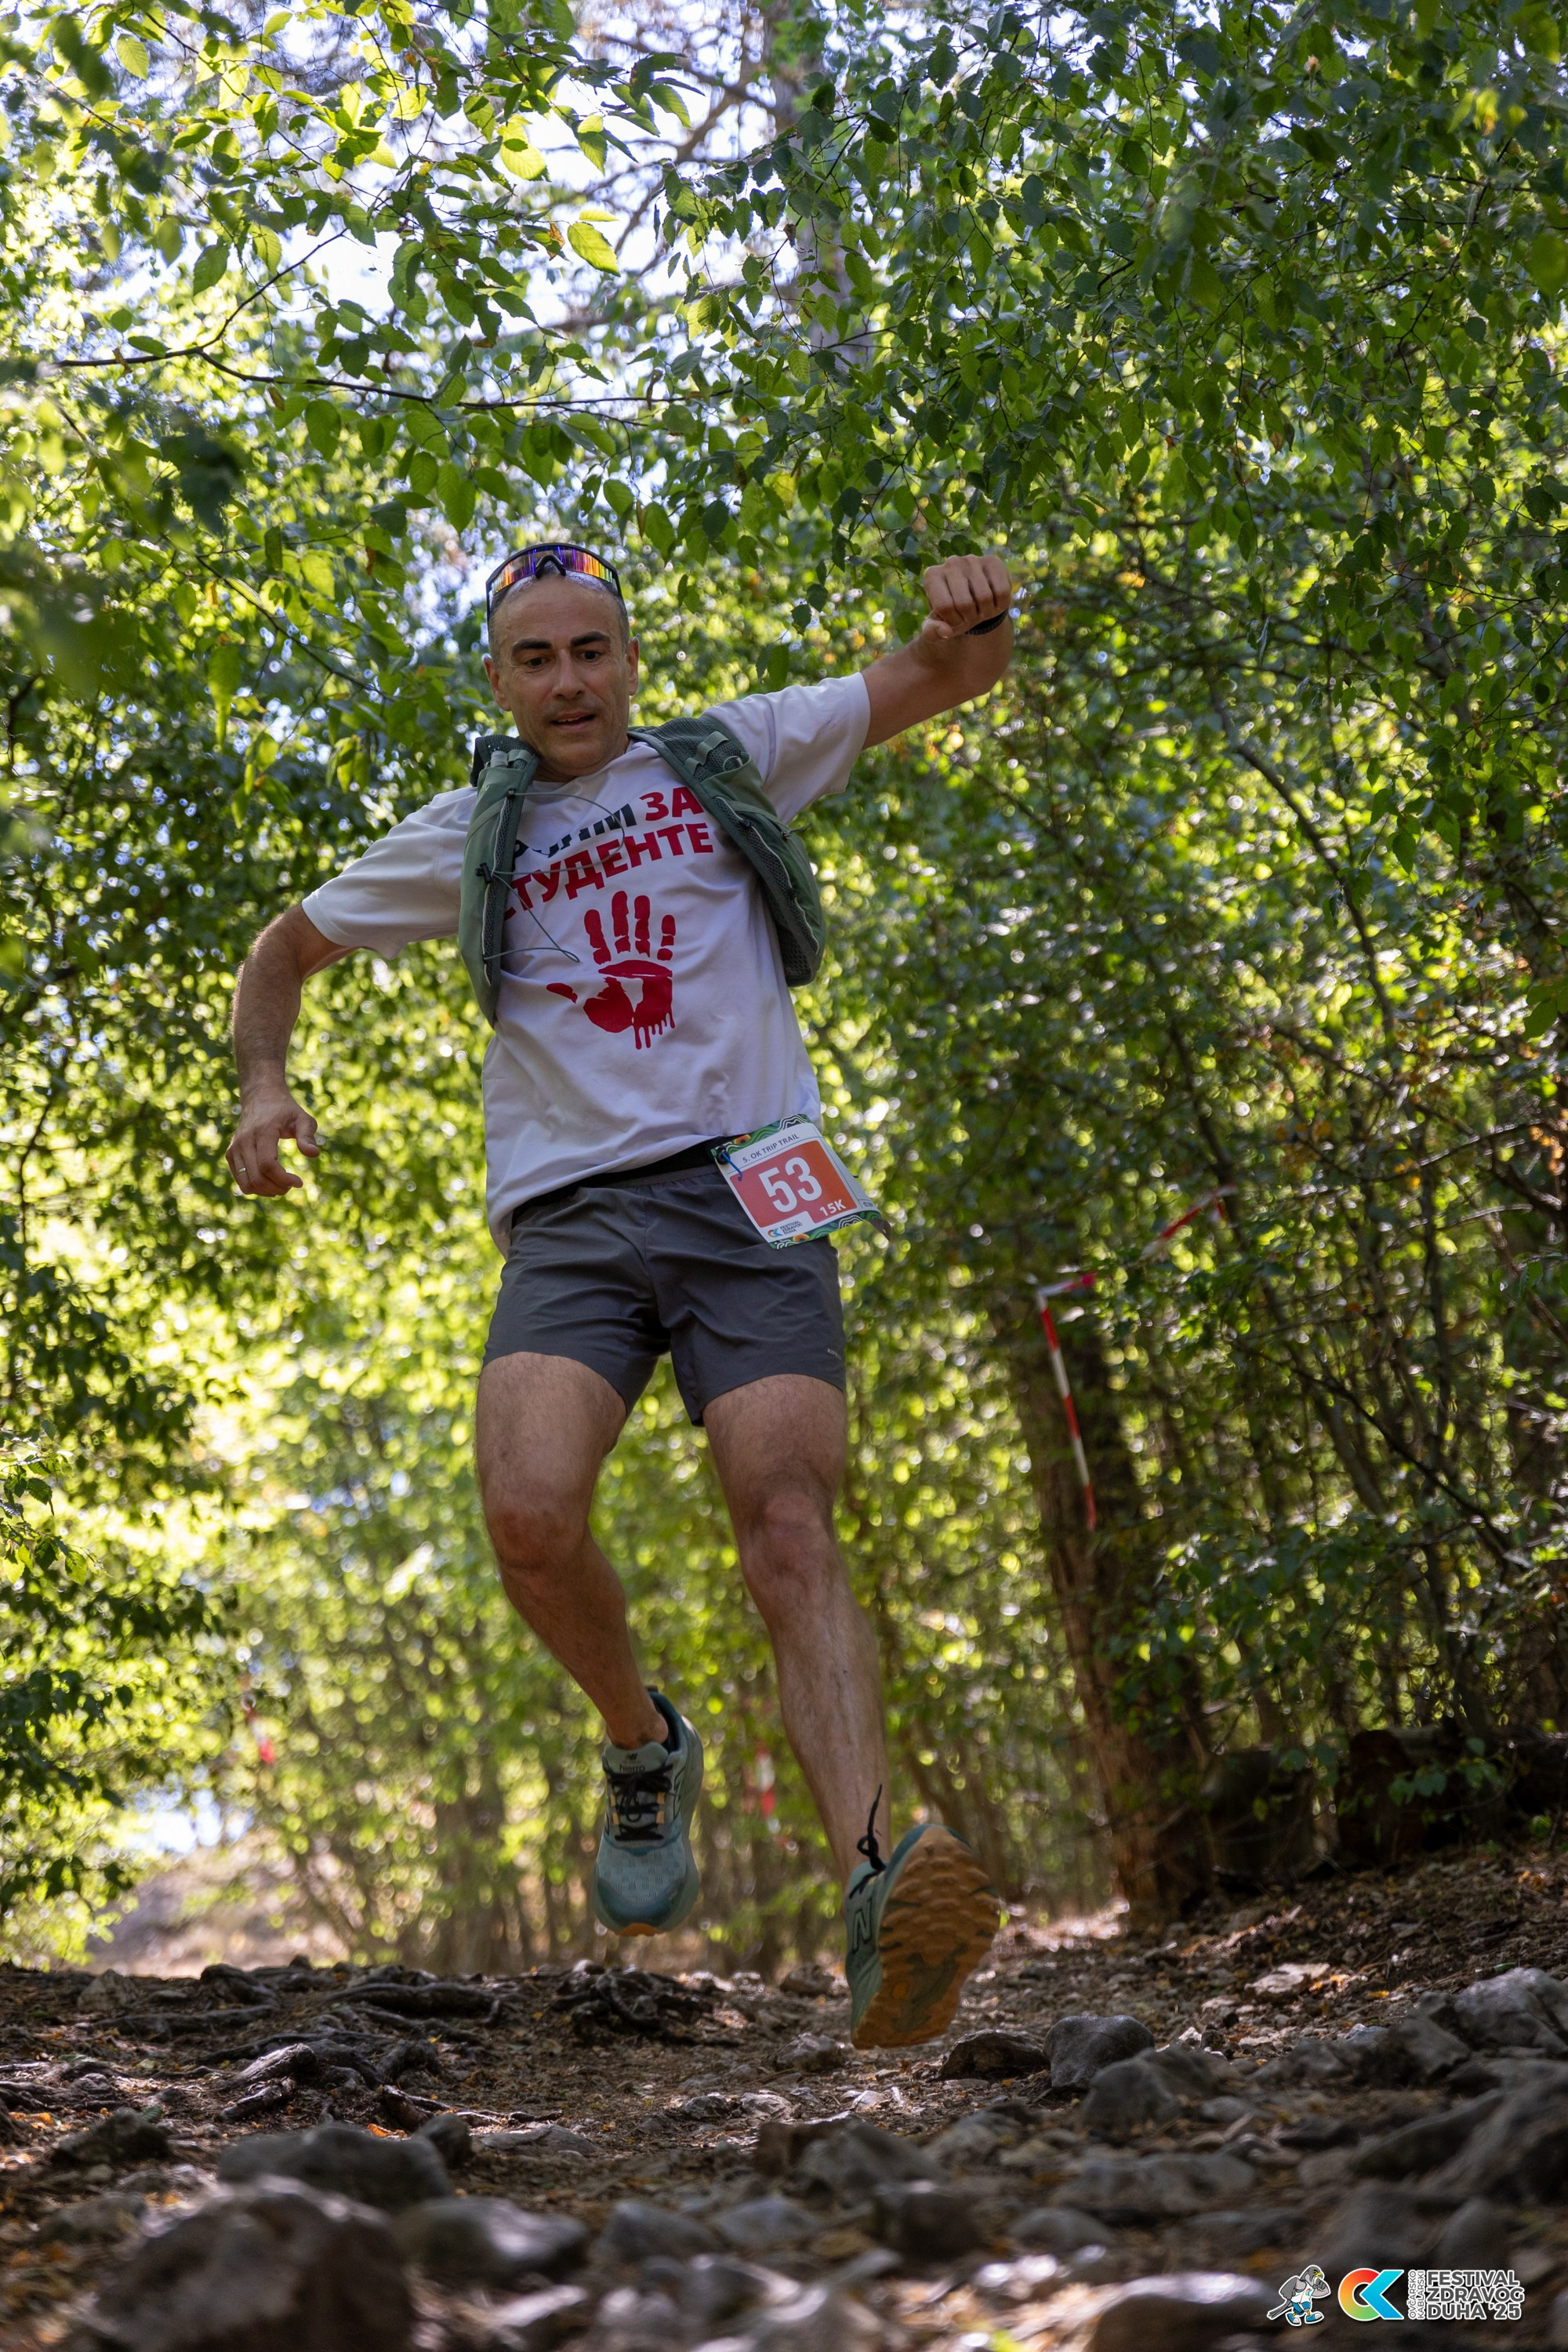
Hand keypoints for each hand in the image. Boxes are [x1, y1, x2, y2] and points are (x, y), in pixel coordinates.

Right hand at [227, 1084, 319, 1196]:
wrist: (260, 1099)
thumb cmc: (285, 1111)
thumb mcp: (302, 1119)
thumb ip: (308, 1136)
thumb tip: (314, 1154)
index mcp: (262, 1132)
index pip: (268, 1164)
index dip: (283, 1179)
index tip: (299, 1182)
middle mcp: (244, 1141)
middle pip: (257, 1177)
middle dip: (277, 1187)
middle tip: (292, 1185)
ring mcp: (234, 1148)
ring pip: (246, 1183)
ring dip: (266, 1191)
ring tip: (282, 1186)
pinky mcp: (230, 1155)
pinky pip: (241, 1181)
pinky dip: (256, 1188)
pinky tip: (270, 1182)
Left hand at [550, 893, 676, 1050]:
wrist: (642, 1027)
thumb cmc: (618, 1016)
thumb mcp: (592, 1005)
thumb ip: (574, 994)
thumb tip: (552, 988)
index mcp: (609, 968)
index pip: (601, 944)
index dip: (596, 929)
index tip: (592, 912)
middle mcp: (626, 962)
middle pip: (621, 933)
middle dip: (620, 915)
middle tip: (618, 895)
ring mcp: (644, 962)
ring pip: (642, 935)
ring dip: (641, 918)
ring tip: (641, 899)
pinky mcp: (662, 968)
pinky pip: (665, 947)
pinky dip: (666, 934)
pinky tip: (667, 917)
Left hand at [919, 552, 1013, 643]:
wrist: (974, 600)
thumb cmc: (953, 612)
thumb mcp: (939, 624)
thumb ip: (933, 632)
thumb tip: (946, 632)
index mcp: (932, 576)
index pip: (945, 607)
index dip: (953, 621)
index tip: (954, 618)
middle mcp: (950, 563)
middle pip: (965, 603)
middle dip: (970, 618)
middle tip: (969, 614)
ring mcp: (972, 560)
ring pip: (985, 597)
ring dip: (986, 612)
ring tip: (980, 608)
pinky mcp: (992, 561)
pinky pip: (1002, 591)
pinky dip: (1000, 605)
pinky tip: (993, 600)